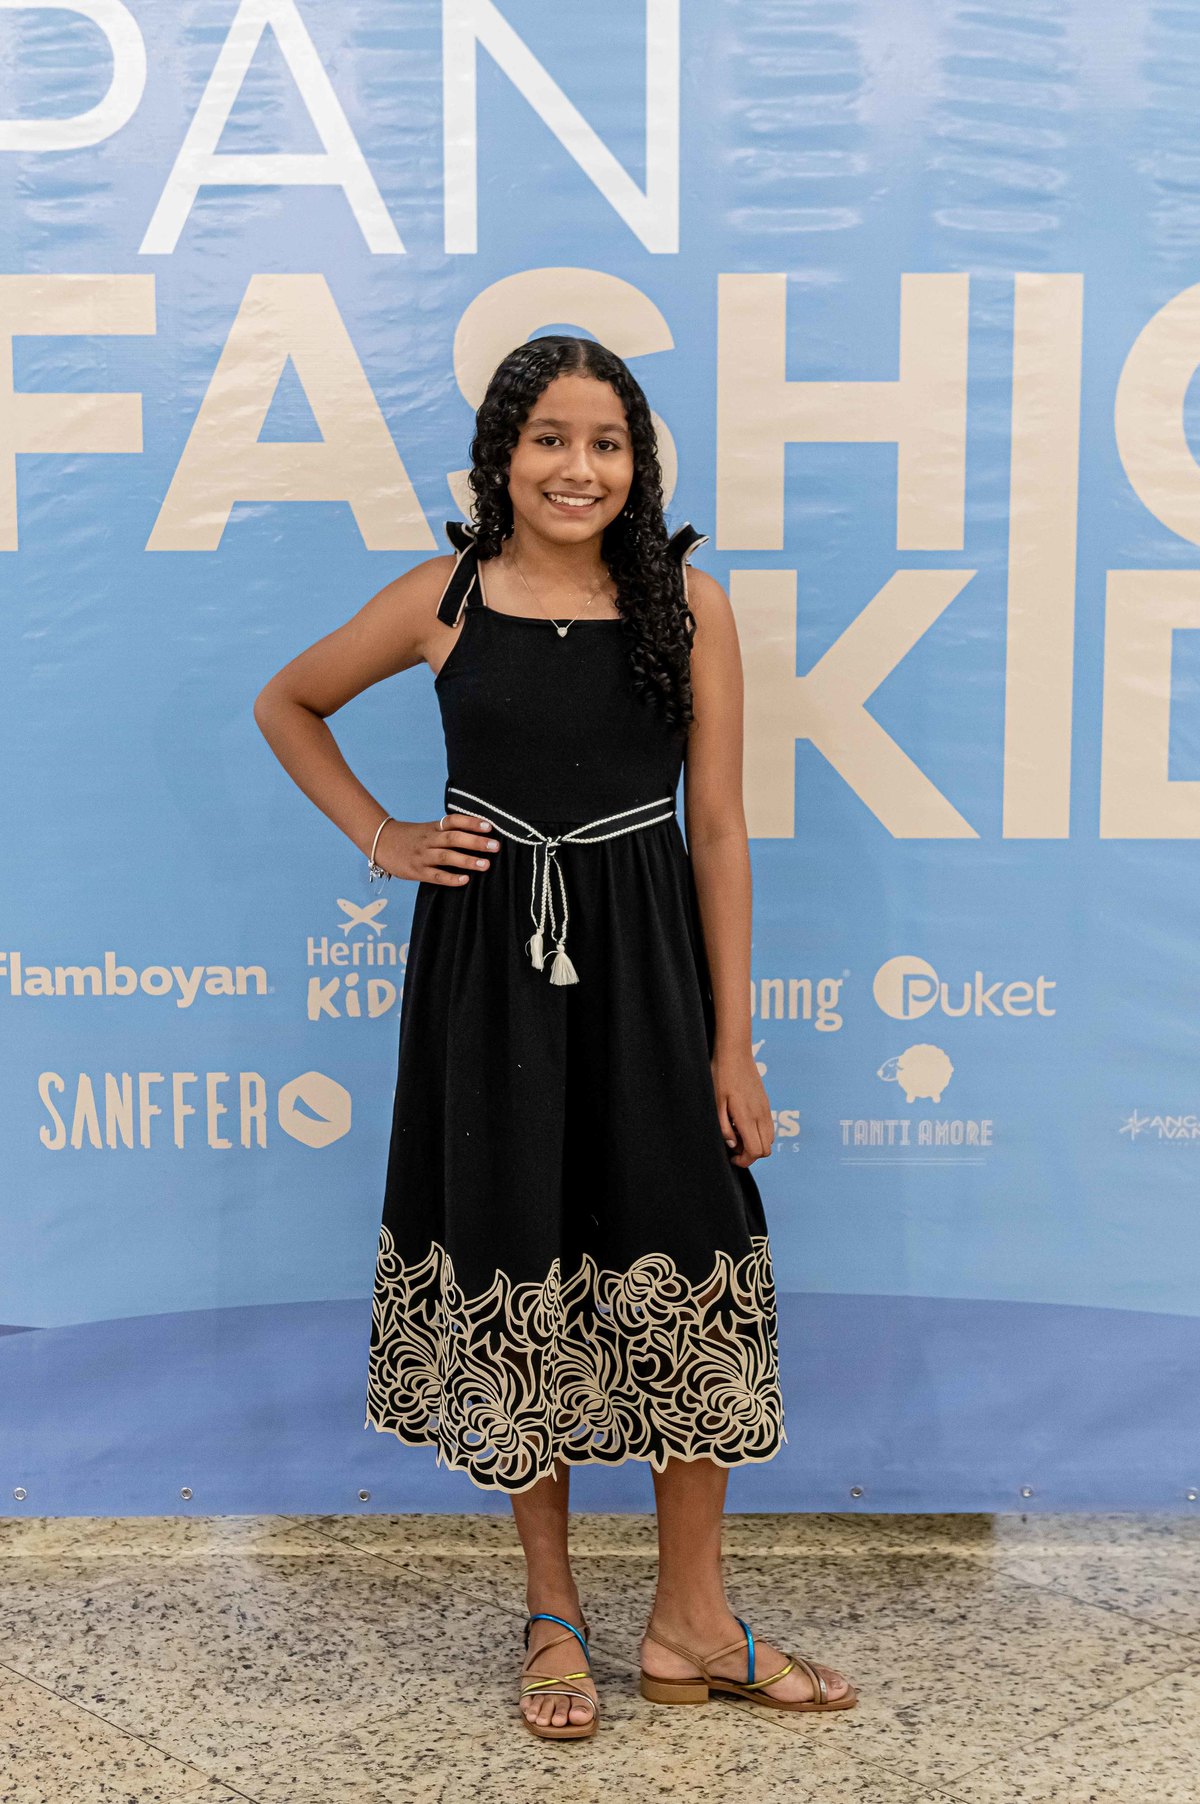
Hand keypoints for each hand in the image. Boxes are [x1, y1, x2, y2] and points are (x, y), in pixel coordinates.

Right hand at [372, 812, 499, 883]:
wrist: (380, 842)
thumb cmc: (410, 838)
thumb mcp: (427, 829)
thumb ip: (447, 831)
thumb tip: (477, 834)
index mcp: (433, 828)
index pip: (453, 821)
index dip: (471, 822)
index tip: (489, 826)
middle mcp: (429, 840)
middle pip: (454, 838)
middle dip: (476, 842)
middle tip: (495, 846)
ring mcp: (422, 856)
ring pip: (446, 856)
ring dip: (467, 860)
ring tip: (485, 864)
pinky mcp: (416, 871)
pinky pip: (435, 875)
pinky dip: (450, 878)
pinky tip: (465, 880)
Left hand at [711, 1045, 774, 1167]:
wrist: (735, 1053)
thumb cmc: (721, 1076)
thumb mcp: (716, 1103)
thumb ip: (724, 1127)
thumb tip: (733, 1144)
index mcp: (747, 1117)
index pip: (756, 1151)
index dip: (744, 1161)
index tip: (731, 1156)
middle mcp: (760, 1115)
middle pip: (766, 1149)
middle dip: (750, 1154)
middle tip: (733, 1145)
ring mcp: (765, 1108)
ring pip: (770, 1139)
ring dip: (755, 1143)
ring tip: (737, 1133)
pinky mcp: (766, 1103)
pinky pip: (769, 1126)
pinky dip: (759, 1132)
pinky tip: (743, 1122)